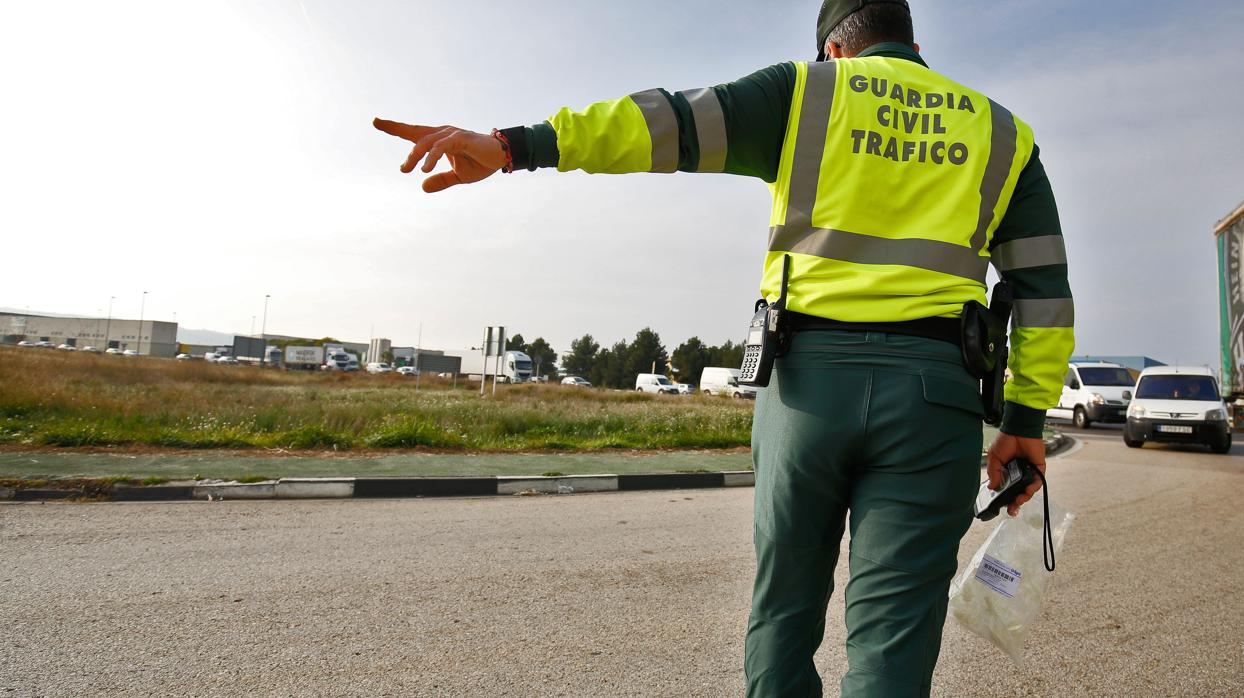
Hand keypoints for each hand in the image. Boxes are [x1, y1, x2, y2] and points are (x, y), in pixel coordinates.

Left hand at [373, 119, 508, 192]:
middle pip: (415, 133)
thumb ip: (440, 180)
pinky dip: (431, 157)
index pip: (414, 133)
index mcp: (440, 140)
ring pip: (426, 142)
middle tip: (380, 131)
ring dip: (414, 156)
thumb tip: (422, 186)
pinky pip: (441, 147)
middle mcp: (443, 134)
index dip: (395, 127)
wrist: (501, 158)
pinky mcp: (460, 139)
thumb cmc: (480, 163)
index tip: (376, 121)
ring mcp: (451, 135)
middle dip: (395, 128)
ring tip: (405, 169)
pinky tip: (425, 168)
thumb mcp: (458, 176)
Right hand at [985, 432, 1046, 516]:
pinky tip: (1028, 490)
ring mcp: (1029, 471)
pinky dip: (1033, 487)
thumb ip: (994, 473)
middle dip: (1016, 502)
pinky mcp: (1039, 468)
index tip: (1002, 506)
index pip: (1007, 488)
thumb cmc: (1006, 441)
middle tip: (1012, 510)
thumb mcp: (994, 458)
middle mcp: (1019, 473)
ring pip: (1029, 489)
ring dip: (1025, 496)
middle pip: (1019, 491)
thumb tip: (992, 488)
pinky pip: (1038, 481)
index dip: (1005, 498)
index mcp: (1007, 471)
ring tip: (1019, 500)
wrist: (1018, 429)